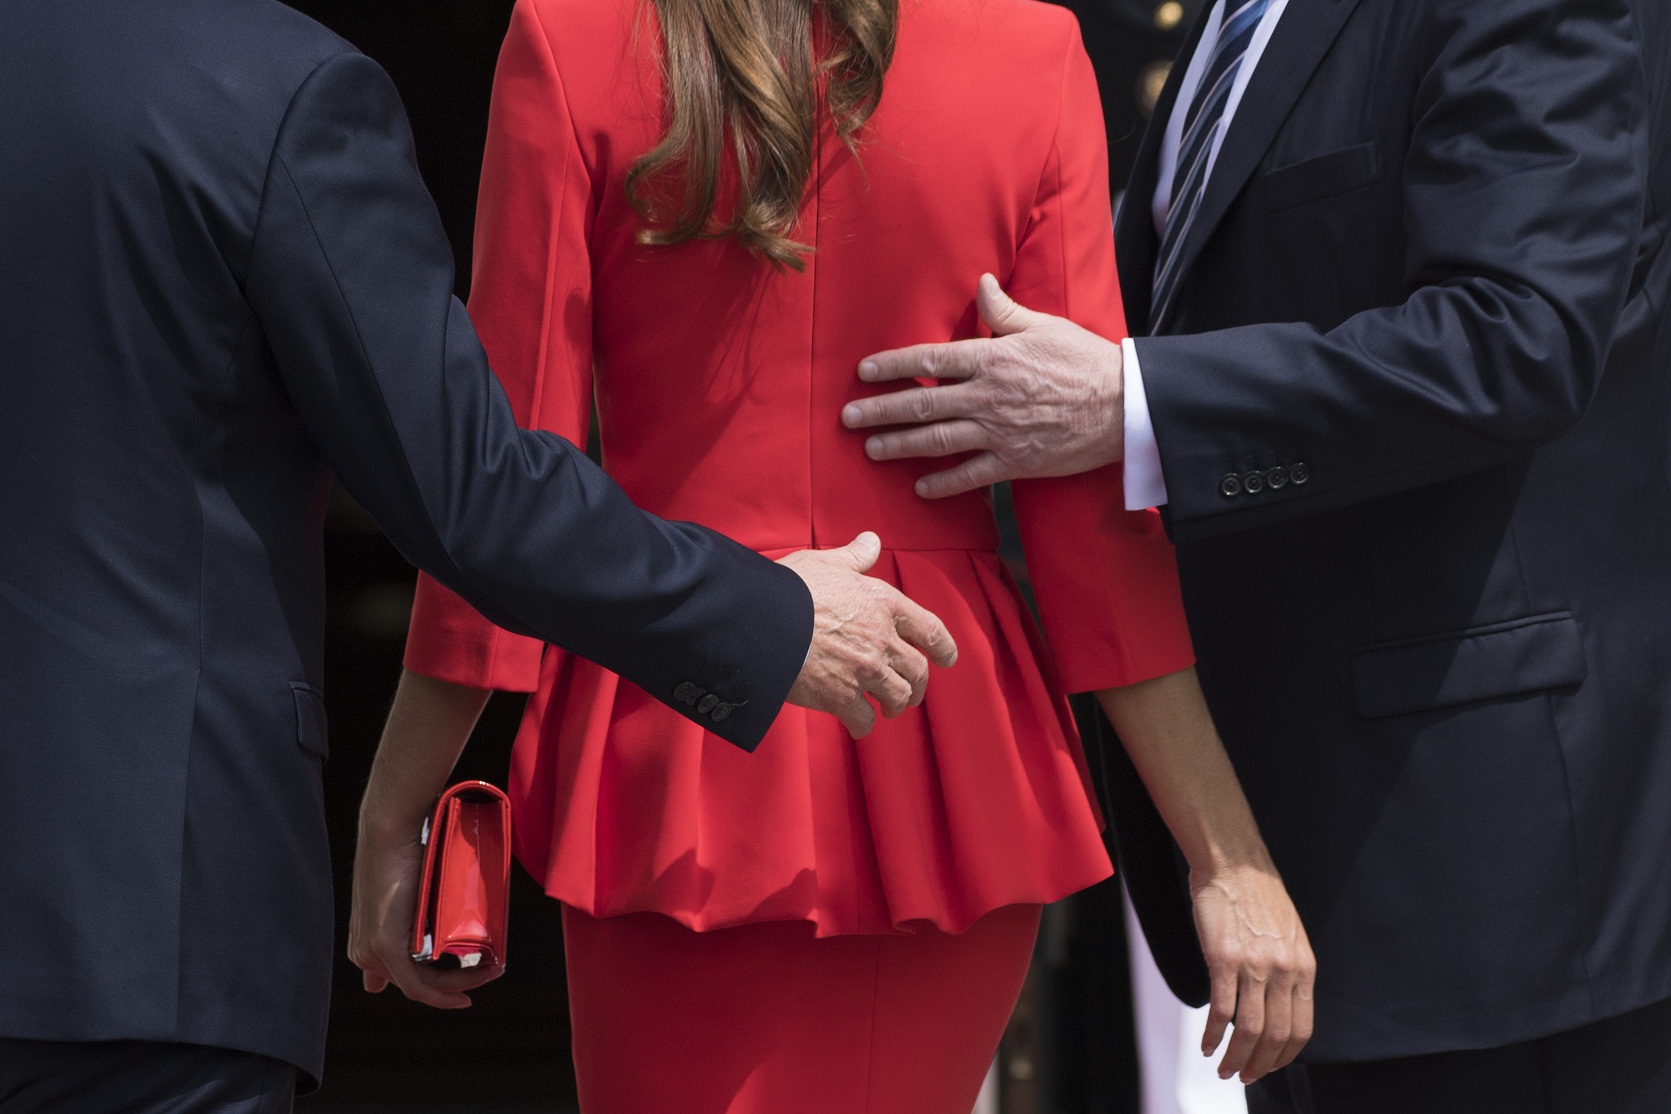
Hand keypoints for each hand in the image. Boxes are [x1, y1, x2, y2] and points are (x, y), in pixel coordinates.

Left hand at [348, 822, 503, 1008]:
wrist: (391, 833)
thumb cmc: (404, 855)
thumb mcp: (410, 892)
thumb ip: (416, 913)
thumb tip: (433, 927)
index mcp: (366, 942)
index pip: (401, 977)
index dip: (433, 988)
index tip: (462, 985)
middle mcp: (364, 953)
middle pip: (417, 984)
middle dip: (458, 984)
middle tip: (491, 969)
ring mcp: (372, 952)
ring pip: (421, 987)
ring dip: (460, 985)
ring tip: (492, 970)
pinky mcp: (386, 947)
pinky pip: (416, 986)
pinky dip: (443, 995)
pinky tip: (464, 996)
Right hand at [778, 531, 957, 736]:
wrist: (761, 622)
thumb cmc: (791, 588)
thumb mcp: (828, 563)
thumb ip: (856, 556)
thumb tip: (872, 541)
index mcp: (884, 604)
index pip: (930, 630)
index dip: (944, 648)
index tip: (948, 659)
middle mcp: (882, 639)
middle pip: (918, 670)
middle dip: (918, 685)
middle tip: (911, 692)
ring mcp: (865, 671)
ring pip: (898, 697)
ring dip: (896, 706)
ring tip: (887, 710)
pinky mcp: (841, 697)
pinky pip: (864, 720)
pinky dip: (863, 726)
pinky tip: (858, 726)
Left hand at [840, 273, 1124, 497]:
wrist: (1123, 406)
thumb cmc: (1085, 361)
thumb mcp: (1044, 325)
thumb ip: (1004, 311)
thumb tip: (980, 283)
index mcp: (991, 358)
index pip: (928, 359)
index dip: (891, 366)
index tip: (863, 373)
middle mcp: (987, 396)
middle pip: (921, 403)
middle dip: (880, 411)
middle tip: (849, 418)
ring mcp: (998, 432)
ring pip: (936, 440)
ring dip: (900, 445)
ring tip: (872, 449)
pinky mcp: (1014, 462)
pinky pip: (970, 476)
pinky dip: (942, 484)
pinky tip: (919, 487)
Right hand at [1190, 860, 1316, 1083]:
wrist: (1233, 863)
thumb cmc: (1256, 895)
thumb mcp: (1287, 936)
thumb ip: (1286, 972)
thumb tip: (1275, 1008)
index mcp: (1303, 967)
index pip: (1301, 1029)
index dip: (1284, 1057)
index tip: (1269, 1067)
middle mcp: (1283, 970)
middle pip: (1275, 1036)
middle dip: (1259, 1066)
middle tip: (1244, 1078)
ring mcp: (1254, 966)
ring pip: (1248, 1030)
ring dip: (1235, 1058)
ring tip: (1224, 1069)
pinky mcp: (1223, 959)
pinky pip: (1221, 1011)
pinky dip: (1213, 1035)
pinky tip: (1206, 1045)